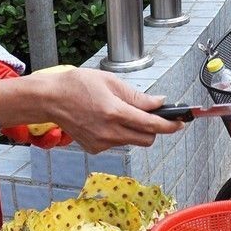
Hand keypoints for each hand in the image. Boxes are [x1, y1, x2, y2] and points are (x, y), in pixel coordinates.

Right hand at [0, 68, 183, 153]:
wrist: (50, 99)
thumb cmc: (77, 85)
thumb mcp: (111, 82)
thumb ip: (137, 96)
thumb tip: (159, 102)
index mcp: (115, 113)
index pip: (152, 125)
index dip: (170, 125)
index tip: (180, 123)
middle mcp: (109, 132)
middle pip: (147, 139)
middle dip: (155, 128)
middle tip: (154, 115)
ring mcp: (102, 142)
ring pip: (133, 141)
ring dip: (136, 130)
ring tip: (122, 112)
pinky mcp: (95, 148)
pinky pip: (118, 143)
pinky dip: (120, 133)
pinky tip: (107, 120)